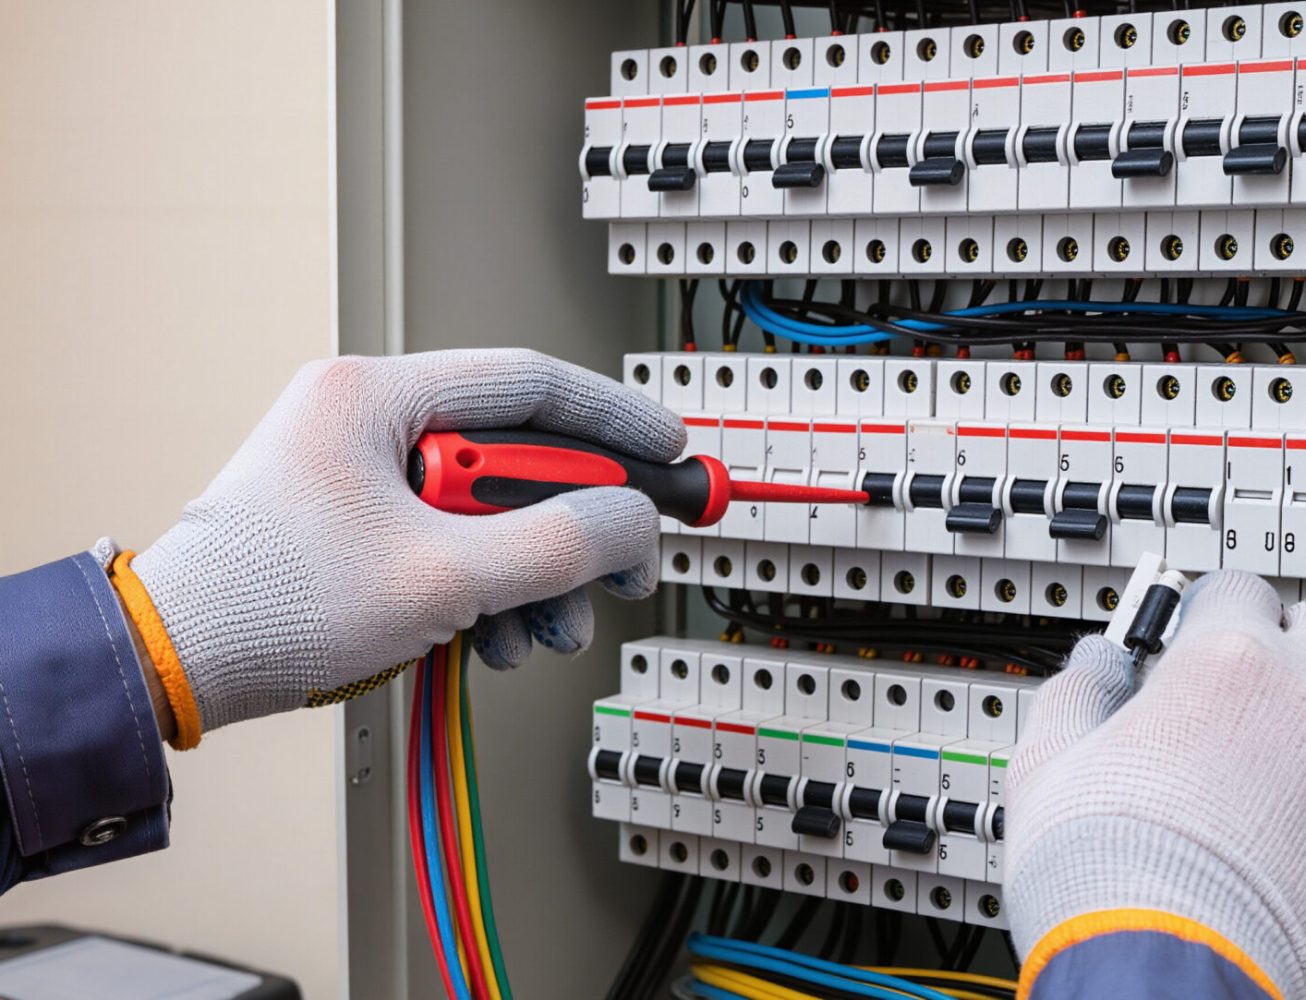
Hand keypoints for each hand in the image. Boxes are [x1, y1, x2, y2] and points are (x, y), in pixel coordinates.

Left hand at [126, 349, 684, 739]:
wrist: (178, 667)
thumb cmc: (269, 604)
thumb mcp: (443, 575)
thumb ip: (556, 541)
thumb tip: (631, 520)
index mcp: (376, 397)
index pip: (528, 383)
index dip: (612, 416)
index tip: (667, 445)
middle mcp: (369, 422)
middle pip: (515, 458)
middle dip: (572, 527)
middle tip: (621, 567)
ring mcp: (362, 475)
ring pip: (488, 510)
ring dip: (531, 574)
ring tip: (542, 631)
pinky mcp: (360, 524)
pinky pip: (452, 542)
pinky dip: (485, 588)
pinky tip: (489, 637)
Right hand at [1005, 572, 1305, 995]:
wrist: (1159, 964)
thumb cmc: (1105, 866)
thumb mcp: (1048, 755)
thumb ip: (1079, 687)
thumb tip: (1095, 663)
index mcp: (1224, 665)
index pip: (1235, 589)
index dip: (1199, 608)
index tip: (1176, 636)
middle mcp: (1301, 704)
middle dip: (1273, 644)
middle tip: (1224, 681)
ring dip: (1288, 713)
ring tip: (1244, 750)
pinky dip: (1293, 782)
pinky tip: (1262, 812)